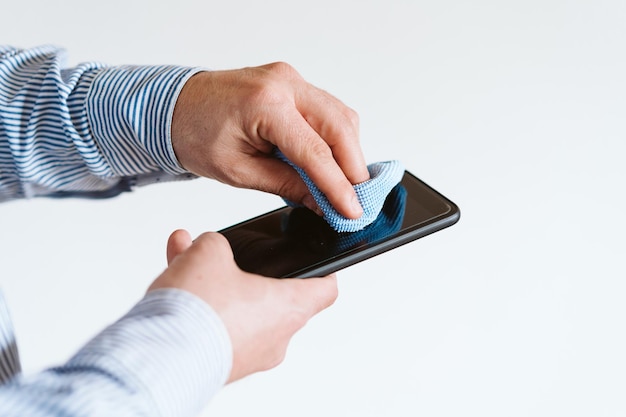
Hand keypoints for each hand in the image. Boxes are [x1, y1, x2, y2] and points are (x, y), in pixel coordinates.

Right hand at [148, 229, 337, 382]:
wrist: (159, 357)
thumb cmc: (197, 311)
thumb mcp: (209, 253)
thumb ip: (216, 243)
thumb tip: (210, 248)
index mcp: (288, 308)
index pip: (325, 290)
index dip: (325, 270)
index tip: (320, 259)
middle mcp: (275, 338)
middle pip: (273, 297)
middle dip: (246, 271)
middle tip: (227, 255)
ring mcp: (249, 356)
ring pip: (238, 309)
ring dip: (216, 285)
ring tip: (185, 259)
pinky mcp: (222, 365)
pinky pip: (217, 328)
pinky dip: (201, 307)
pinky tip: (173, 283)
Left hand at [171, 62, 369, 218]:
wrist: (174, 106)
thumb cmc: (195, 134)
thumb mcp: (238, 171)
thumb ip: (286, 186)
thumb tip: (322, 202)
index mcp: (264, 104)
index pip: (316, 151)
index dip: (339, 185)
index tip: (353, 210)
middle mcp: (283, 83)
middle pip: (340, 125)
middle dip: (354, 167)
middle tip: (356, 199)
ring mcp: (290, 79)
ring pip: (340, 115)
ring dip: (348, 151)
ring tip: (343, 183)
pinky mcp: (291, 83)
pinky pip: (328, 109)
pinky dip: (335, 137)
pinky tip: (330, 160)